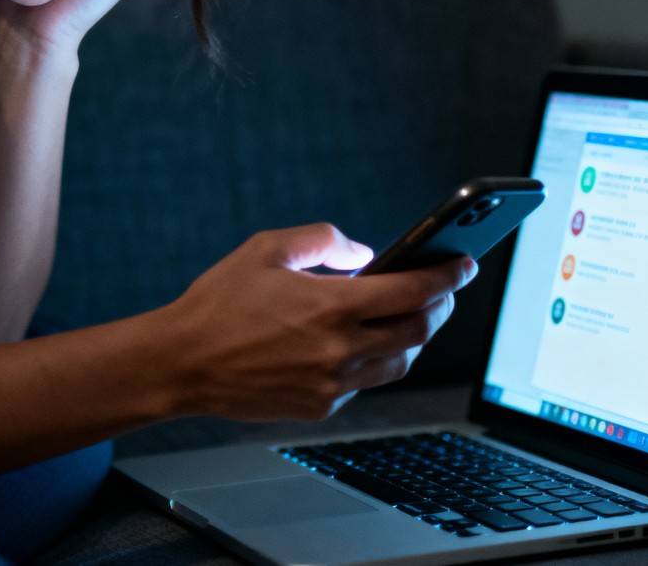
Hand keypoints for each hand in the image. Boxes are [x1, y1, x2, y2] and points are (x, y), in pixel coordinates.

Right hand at [159, 222, 475, 421]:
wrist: (182, 362)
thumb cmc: (220, 301)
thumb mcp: (268, 248)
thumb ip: (323, 241)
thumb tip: (366, 253)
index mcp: (330, 306)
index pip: (411, 291)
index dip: (446, 277)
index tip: (464, 263)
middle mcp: (339, 350)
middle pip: (418, 331)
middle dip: (440, 306)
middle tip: (443, 288)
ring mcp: (332, 385)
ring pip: (400, 362)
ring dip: (415, 336)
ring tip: (412, 313)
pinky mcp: (319, 406)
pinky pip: (365, 381)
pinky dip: (376, 358)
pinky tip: (365, 339)